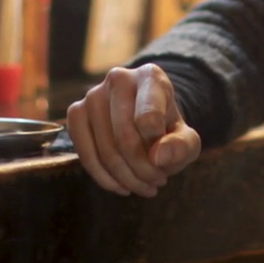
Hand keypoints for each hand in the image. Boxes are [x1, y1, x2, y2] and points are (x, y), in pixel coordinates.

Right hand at [65, 65, 201, 196]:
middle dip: (143, 170)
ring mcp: (93, 95)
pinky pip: (86, 154)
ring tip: (144, 185)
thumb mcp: (187, 139)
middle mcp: (118, 78)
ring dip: (127, 178)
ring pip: (106, 150)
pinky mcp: (76, 113)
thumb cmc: (166, 129)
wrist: (145, 119)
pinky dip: (105, 178)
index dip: (157, 147)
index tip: (165, 162)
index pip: (148, 116)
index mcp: (150, 77)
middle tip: (157, 182)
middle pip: (125, 138)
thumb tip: (157, 157)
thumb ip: (182, 146)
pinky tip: (121, 186)